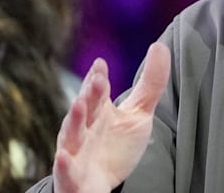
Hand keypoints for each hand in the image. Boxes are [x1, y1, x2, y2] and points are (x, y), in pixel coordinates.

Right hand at [53, 42, 170, 192]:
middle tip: (97, 79)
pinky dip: (64, 164)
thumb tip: (160, 46)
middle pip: (85, 107)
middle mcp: (83, 127)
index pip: (96, 90)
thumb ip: (150, 82)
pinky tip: (63, 157)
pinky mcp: (72, 176)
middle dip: (89, 93)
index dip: (98, 77)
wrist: (102, 182)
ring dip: (73, 120)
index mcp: (98, 110)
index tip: (101, 64)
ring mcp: (75, 150)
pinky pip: (65, 170)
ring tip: (77, 105)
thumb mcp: (139, 112)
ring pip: (71, 134)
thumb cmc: (116, 145)